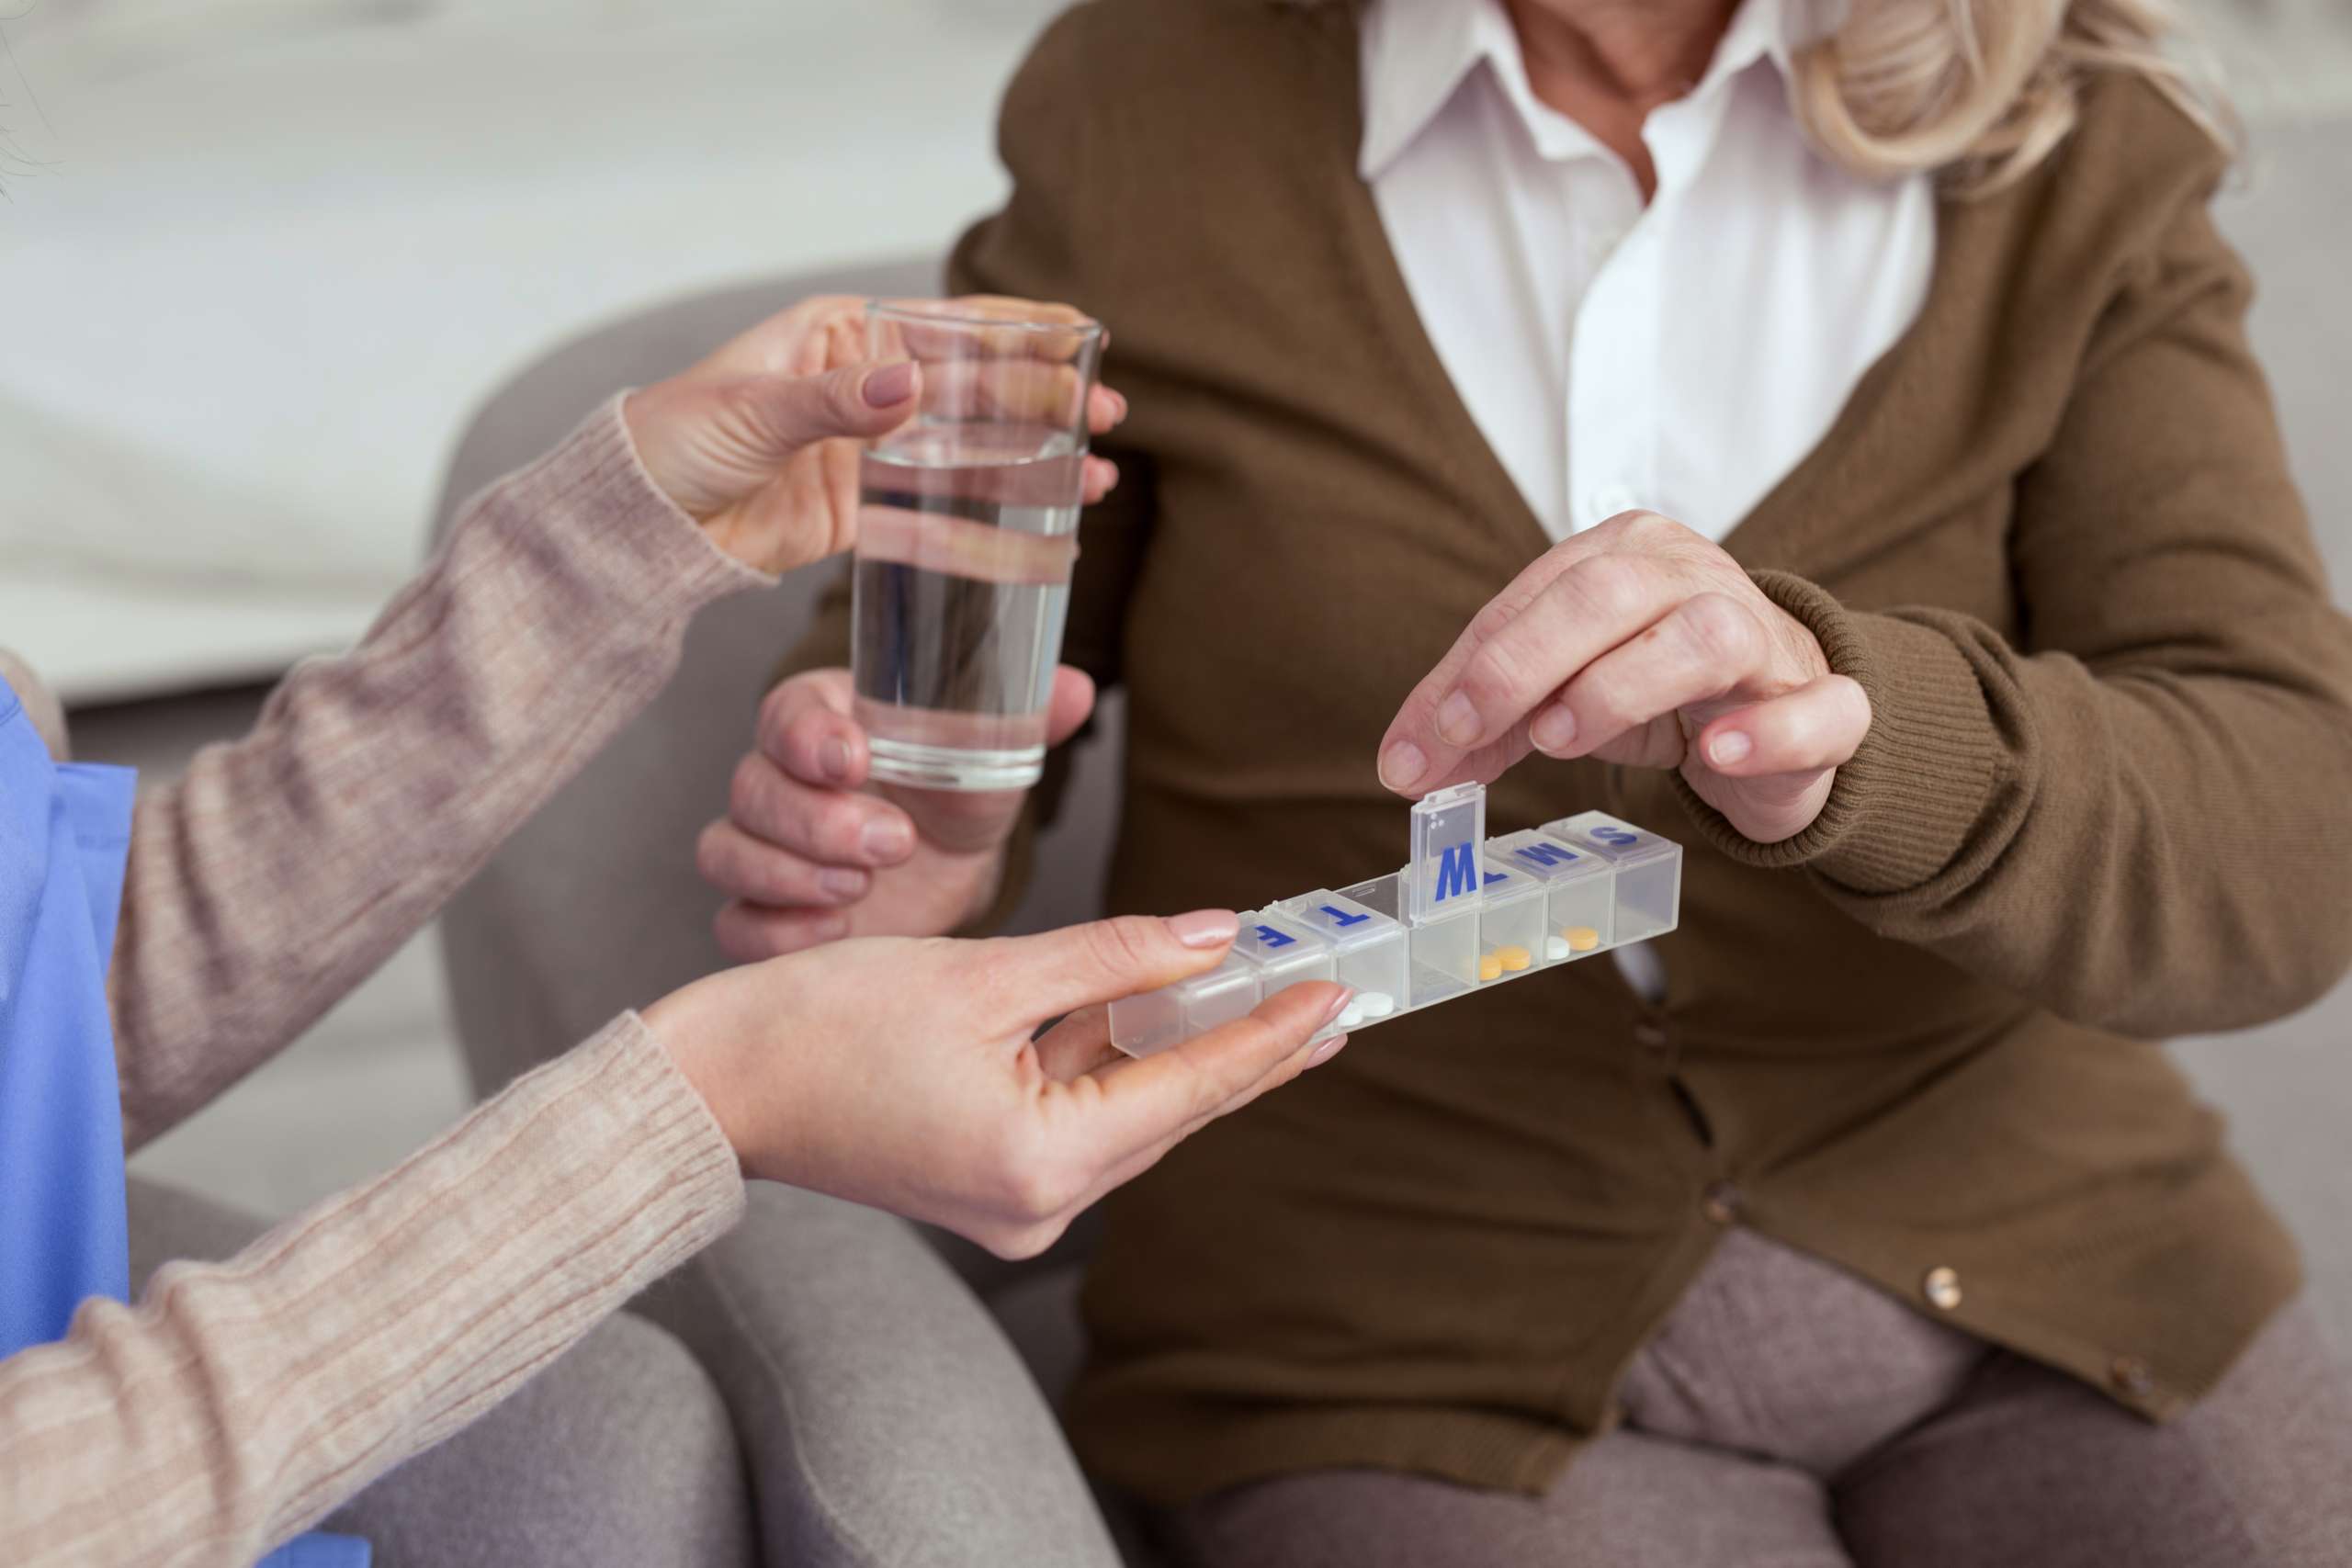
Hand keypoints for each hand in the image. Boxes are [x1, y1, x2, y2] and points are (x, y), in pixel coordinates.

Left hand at [623, 294, 1125, 574]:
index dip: (1017, 329)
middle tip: (1107, 413)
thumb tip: (909, 385)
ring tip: (1099, 468)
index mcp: (840, 336)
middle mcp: (866, 387)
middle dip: (1045, 397)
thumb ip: (833, 404)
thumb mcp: (751, 413)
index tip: (1081, 333)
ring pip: (971, 448)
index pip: (945, 325)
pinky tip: (1047, 515)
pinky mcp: (867, 512)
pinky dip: (995, 512)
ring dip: (1035, 456)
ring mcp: (872, 451)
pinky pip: (943, 509)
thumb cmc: (673, 441)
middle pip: (974, 387)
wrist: (635, 525)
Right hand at [645, 910, 1352, 1256]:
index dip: (1271, 1032)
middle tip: (1329, 988)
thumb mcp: (986, 972)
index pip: (1192, 1087)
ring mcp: (1015, 1200)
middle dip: (1247, 1041)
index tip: (1338, 988)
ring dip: (1187, 1047)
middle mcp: (1041, 1203)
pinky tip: (1170, 1011)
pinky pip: (1081, 1111)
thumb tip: (1214, 938)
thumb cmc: (824, 1024)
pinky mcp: (990, 1179)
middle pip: (1172, 1107)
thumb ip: (1112, 957)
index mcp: (1044, 1161)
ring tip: (1270, 990)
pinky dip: (1120, 1059)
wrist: (717, 1082)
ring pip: (1130, 1108)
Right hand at [700, 664, 1096, 958]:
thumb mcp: (993, 750)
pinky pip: (734, 922)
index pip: (785, 713)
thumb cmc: (958, 792)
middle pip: (752, 787)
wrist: (951, 867)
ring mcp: (763, 846)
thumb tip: (1076, 688)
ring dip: (790, 874)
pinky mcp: (765, 910)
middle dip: (818, 820)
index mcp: (822, 717)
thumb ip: (1025, 715)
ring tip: (861, 889)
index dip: (810, 737)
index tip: (855, 758)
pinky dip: (775, 931)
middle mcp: (778, 776)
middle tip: (893, 842)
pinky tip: (834, 932)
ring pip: (727, 851)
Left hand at [1376, 511, 1870, 843]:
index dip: (1465, 674)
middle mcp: (1693, 576)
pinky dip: (1766, 730)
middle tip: (1470, 733)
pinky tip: (1715, 754)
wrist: (1785, 715)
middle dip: (1522, 664)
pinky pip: (1818, 707)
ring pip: (1703, 636)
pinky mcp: (1824, 701)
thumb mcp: (1560, 694)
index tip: (1416, 748)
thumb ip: (1488, 724)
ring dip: (1621, 687)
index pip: (1529, 601)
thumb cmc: (1659, 689)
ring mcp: (1765, 634)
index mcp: (1623, 554)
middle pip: (1606, 594)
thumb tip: (1404, 766)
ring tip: (1563, 737)